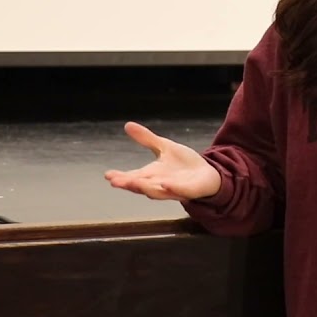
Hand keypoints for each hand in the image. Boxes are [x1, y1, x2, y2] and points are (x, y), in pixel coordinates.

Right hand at [103, 122, 221, 200]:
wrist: (209, 175)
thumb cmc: (184, 164)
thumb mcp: (164, 147)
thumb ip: (146, 139)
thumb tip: (127, 125)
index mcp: (152, 175)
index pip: (133, 177)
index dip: (121, 177)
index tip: (108, 175)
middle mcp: (160, 184)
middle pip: (141, 186)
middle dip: (128, 184)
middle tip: (115, 182)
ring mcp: (174, 189)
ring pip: (157, 191)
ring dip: (145, 188)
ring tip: (132, 183)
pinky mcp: (190, 191)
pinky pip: (180, 191)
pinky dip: (172, 188)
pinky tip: (164, 183)